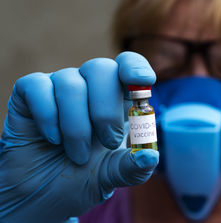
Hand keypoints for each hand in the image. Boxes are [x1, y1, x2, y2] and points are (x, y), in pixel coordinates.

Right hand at [0, 52, 158, 222]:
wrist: (45, 195)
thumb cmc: (85, 177)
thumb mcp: (115, 175)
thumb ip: (135, 167)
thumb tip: (151, 155)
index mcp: (116, 99)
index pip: (127, 64)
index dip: (135, 66)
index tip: (145, 81)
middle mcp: (89, 87)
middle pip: (101, 68)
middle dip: (106, 110)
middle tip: (108, 142)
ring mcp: (59, 87)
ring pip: (70, 83)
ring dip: (76, 126)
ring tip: (78, 155)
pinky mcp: (30, 93)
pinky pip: (39, 87)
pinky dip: (48, 117)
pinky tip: (53, 139)